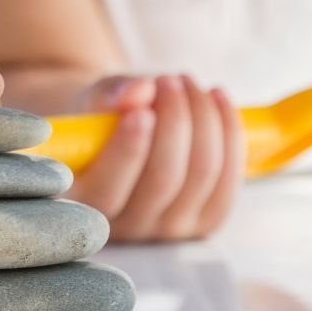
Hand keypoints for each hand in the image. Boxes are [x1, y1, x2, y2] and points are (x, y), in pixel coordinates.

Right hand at [65, 74, 244, 241]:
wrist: (122, 140)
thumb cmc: (99, 121)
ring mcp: (166, 231)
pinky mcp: (203, 223)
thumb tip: (140, 90)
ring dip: (203, 117)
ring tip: (186, 82)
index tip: (141, 111)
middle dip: (175, 119)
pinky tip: (217, 97)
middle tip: (168, 79)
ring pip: (201, 174)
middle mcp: (123, 228)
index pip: (107, 189)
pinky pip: (228, 180)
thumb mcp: (92, 104)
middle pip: (164, 178)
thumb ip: (108, 97)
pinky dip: (229, 132)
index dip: (129, 151)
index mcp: (82, 204)